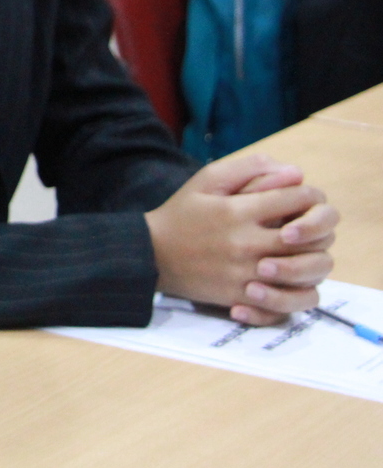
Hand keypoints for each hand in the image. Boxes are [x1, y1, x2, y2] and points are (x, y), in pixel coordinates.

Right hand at [145, 153, 338, 325]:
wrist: (151, 255)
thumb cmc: (181, 214)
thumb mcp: (206, 181)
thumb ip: (247, 168)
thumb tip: (292, 172)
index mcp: (237, 211)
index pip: (295, 199)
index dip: (309, 196)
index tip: (305, 197)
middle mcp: (245, 242)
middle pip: (306, 236)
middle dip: (317, 227)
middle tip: (309, 225)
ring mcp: (245, 272)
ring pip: (303, 270)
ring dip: (312, 258)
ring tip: (303, 252)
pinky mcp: (242, 295)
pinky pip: (287, 300)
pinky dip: (297, 290)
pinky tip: (291, 278)